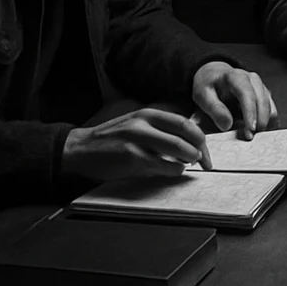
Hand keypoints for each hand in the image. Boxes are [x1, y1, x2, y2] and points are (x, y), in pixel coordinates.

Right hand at [61, 108, 210, 180]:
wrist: (80, 149)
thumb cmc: (113, 140)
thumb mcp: (137, 127)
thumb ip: (160, 132)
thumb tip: (188, 144)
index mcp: (149, 114)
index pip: (185, 123)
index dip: (200, 138)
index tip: (206, 151)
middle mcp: (145, 122)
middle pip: (185, 133)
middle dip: (200, 149)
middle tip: (206, 162)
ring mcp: (137, 138)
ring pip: (176, 147)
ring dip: (189, 158)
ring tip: (191, 165)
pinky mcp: (130, 156)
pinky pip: (160, 164)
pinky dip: (173, 169)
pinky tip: (175, 171)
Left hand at [191, 62, 278, 138]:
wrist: (214, 76)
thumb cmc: (208, 85)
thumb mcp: (203, 95)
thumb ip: (214, 109)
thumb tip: (227, 125)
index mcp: (236, 77)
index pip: (247, 94)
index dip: (250, 113)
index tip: (250, 130)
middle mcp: (252, 79)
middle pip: (263, 100)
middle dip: (260, 121)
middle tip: (250, 137)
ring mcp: (260, 86)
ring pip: (270, 106)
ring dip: (264, 122)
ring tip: (252, 135)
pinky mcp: (264, 94)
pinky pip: (271, 109)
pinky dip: (267, 121)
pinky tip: (257, 130)